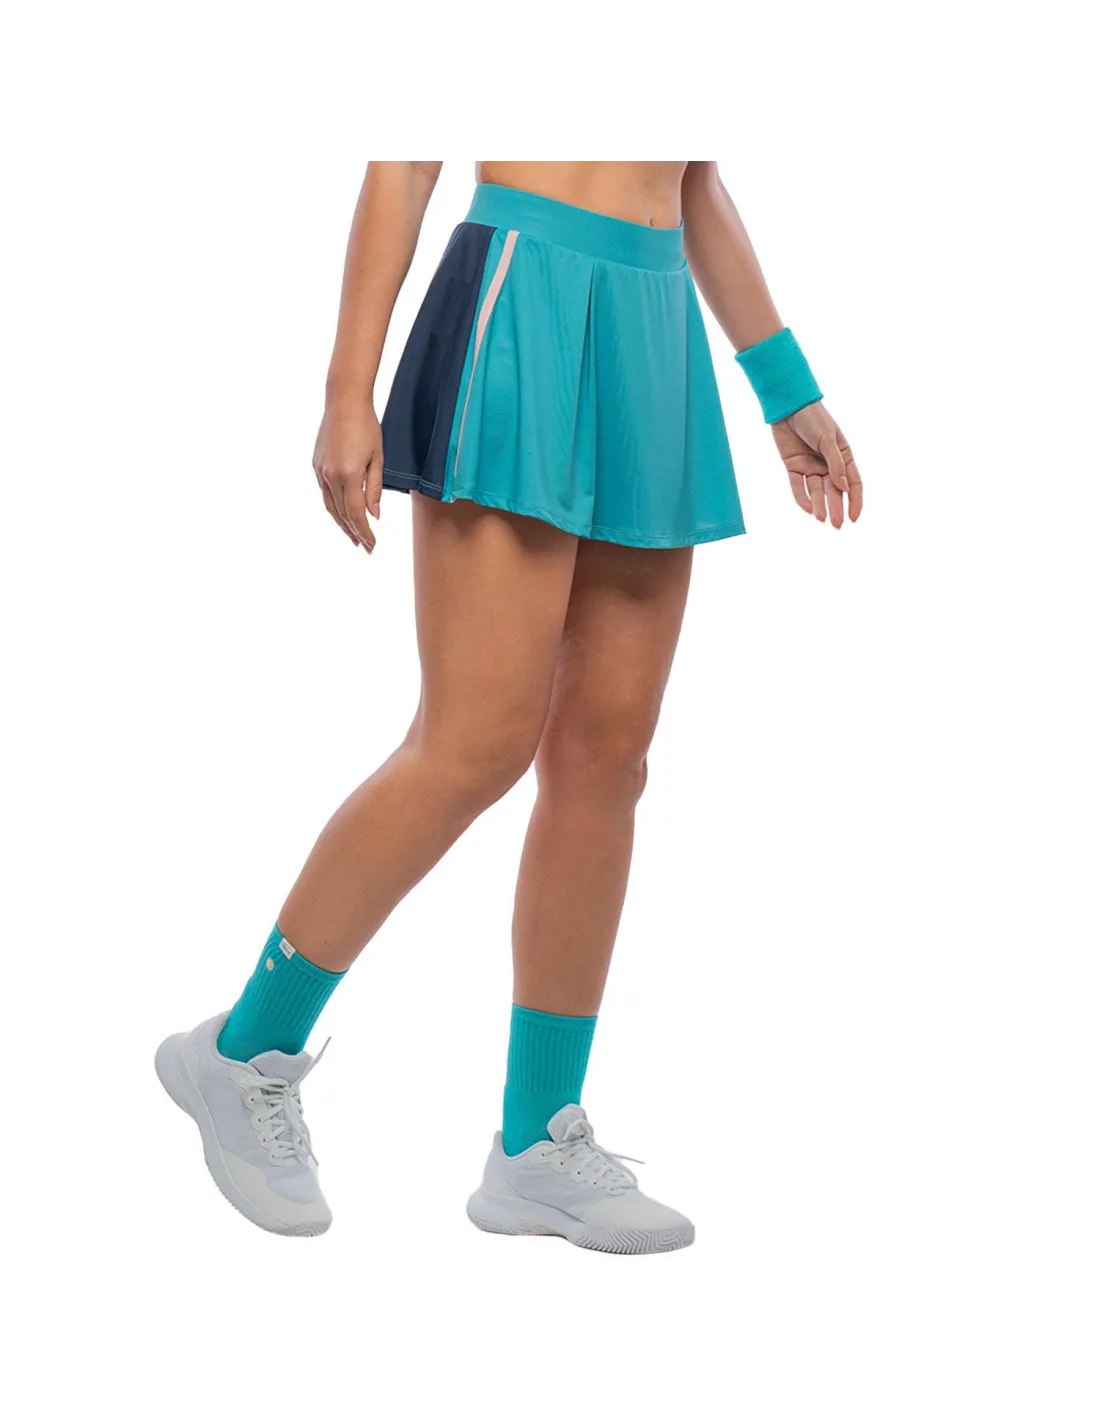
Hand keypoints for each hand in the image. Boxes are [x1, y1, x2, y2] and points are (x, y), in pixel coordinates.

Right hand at [312, 396, 382, 551]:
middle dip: (354, 533)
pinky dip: (334, 508)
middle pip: (342, 514)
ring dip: (342, 524)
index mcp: (349, 474)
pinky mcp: (316, 465)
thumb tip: (374, 515)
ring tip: (354, 537)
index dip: (365, 532)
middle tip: (365, 548)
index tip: (372, 545)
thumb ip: (375, 488)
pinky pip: (325, 493)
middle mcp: (330, 475)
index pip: (357, 513)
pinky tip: (343, 515)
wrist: (343, 402)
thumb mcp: (378, 458)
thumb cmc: (367, 426)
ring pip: (330, 506)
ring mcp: (320, 470)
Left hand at [772, 402, 862, 527]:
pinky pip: (798, 486)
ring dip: (819, 505)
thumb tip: (845, 487)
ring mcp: (811, 466)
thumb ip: (835, 463)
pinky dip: (802, 497)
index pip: (853, 482)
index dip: (855, 500)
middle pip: (834, 491)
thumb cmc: (813, 418)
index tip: (854, 517)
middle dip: (836, 508)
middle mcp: (828, 464)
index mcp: (843, 456)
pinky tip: (807, 509)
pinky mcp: (794, 467)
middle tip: (838, 525)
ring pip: (817, 491)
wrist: (788, 405)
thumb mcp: (827, 439)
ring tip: (821, 519)